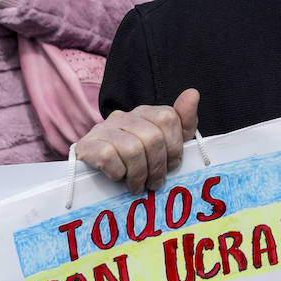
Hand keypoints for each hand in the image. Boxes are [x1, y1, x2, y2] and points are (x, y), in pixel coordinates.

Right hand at [76, 90, 200, 192]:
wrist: (93, 170)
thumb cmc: (135, 160)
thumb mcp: (165, 144)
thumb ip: (183, 122)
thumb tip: (193, 93)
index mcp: (144, 113)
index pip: (168, 118)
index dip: (175, 147)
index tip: (172, 166)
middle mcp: (123, 116)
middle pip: (152, 137)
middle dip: (158, 166)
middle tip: (155, 183)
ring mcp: (103, 129)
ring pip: (132, 149)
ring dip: (139, 174)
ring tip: (138, 186)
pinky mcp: (87, 145)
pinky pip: (109, 158)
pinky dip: (118, 173)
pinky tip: (118, 178)